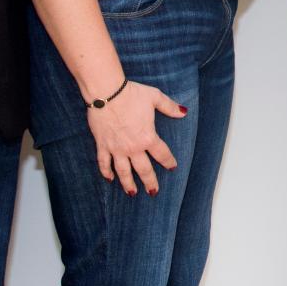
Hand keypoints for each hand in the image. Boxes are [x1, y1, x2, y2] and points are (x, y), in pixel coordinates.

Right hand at [87, 81, 185, 195]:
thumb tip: (184, 112)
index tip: (172, 167)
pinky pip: (104, 162)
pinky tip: (109, 179)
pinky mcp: (102, 145)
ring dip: (128, 184)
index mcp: (148, 137)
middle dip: (150, 182)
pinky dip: (106, 172)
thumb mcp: (155, 97)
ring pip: (123, 171)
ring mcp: (116, 148)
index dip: (168, 161)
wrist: (106, 92)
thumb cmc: (131, 94)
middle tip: (153, 192)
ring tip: (132, 193)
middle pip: (143, 169)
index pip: (162, 154)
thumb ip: (170, 107)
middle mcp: (133, 147)